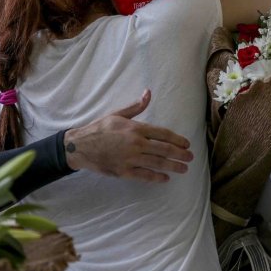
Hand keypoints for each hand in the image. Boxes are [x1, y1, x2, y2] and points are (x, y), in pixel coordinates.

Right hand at [63, 89, 193, 182]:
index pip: (162, 134)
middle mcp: (135, 144)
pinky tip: (165, 178)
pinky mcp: (123, 171)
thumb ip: (136, 106)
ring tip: (184, 169)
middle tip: (190, 157)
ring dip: (173, 166)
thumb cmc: (99, 128)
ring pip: (157, 163)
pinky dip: (156, 177)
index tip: (186, 144)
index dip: (176, 139)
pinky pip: (144, 176)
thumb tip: (148, 93)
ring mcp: (130, 159)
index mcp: (135, 128)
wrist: (80, 146)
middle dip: (179, 154)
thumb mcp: (117, 114)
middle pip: (164, 149)